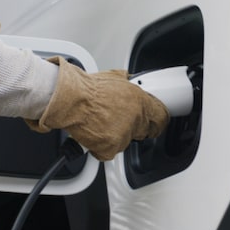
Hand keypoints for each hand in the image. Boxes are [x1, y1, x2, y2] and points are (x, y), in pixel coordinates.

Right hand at [25, 57, 169, 159]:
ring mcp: (124, 134)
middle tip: (115, 121)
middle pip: (142, 131)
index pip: (160, 116)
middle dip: (131, 127)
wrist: (69, 99)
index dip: (157, 120)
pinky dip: (99, 147)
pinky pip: (108, 152)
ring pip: (124, 142)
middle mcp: (135, 117)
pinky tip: (93, 134)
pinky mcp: (110, 147)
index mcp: (139, 100)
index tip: (155, 123)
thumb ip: (126, 83)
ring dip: (114, 137)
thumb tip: (129, 79)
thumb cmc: (85, 88)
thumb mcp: (113, 77)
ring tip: (99, 124)